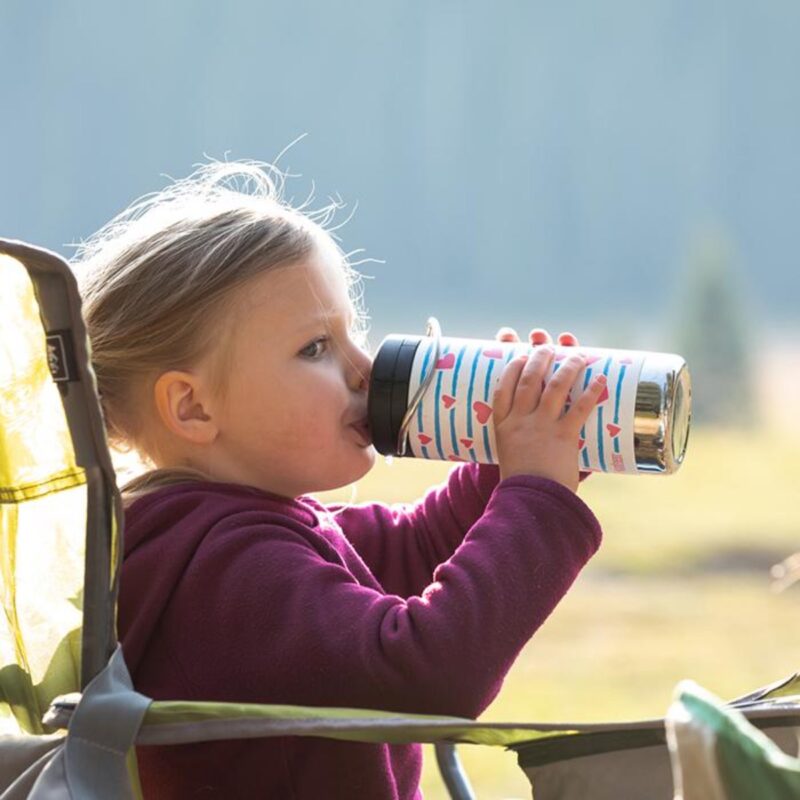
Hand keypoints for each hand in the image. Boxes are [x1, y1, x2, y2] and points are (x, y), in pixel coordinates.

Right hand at [492, 326, 600, 491]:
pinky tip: (601, 378)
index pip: (502, 388)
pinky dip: (592, 391)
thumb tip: (537, 432)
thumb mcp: (510, 457)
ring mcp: (541, 427)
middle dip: (539, 357)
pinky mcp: (564, 437)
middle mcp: (520, 421)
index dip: (511, 367)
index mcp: (503, 426)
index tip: (518, 354)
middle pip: (528, 379)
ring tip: (576, 354)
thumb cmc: (521, 485)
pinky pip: (580, 408)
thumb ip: (520, 441)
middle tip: (547, 345)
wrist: (530, 504)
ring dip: (567, 366)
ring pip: (555, 387)